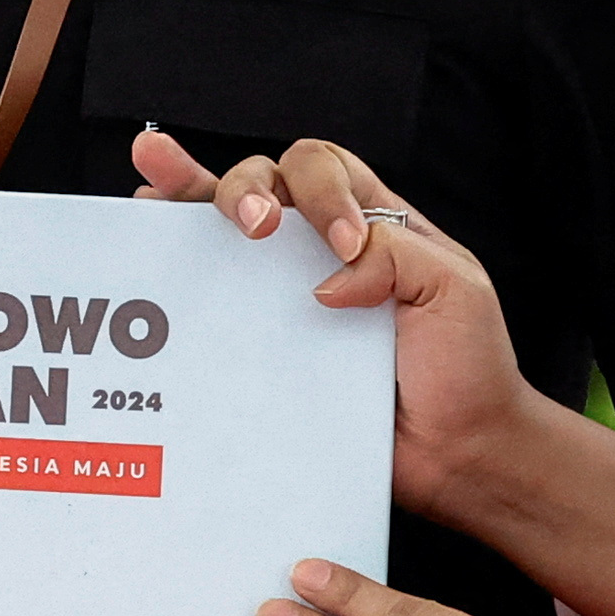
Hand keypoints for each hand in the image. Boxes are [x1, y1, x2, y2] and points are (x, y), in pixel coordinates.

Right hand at [131, 128, 538, 525]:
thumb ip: (397, 257)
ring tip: (152, 161)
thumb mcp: (455, 290)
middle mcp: (319, 252)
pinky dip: (173, 254)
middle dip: (247, 189)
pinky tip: (146, 224)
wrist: (457, 454)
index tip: (342, 247)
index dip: (321, 192)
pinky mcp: (262, 348)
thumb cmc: (468, 371)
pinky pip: (211, 299)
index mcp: (373, 225)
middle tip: (256, 227)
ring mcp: (285, 297)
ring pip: (224, 226)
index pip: (324, 168)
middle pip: (265, 181)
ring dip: (186, 188)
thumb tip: (327, 277)